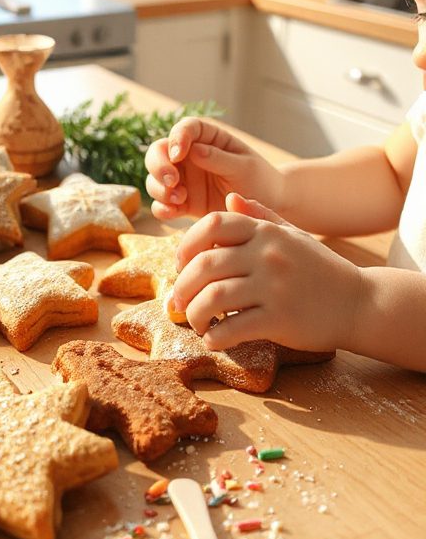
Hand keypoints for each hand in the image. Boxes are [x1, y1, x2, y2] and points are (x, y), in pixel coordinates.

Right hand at [145, 117, 282, 220]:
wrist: (268, 207)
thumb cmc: (260, 179)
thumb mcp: (244, 166)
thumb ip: (219, 159)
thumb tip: (193, 150)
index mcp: (208, 138)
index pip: (185, 129)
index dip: (177, 138)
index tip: (179, 154)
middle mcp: (190, 157)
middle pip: (159, 152)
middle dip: (159, 165)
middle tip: (171, 180)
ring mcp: (184, 180)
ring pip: (155, 179)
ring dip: (159, 188)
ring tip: (179, 199)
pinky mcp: (183, 203)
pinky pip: (162, 204)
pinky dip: (161, 207)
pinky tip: (172, 212)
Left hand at [169, 194, 361, 353]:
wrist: (359, 303)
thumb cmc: (320, 270)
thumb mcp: (293, 235)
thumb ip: (261, 216)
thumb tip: (229, 199)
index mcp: (267, 232)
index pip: (213, 224)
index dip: (187, 244)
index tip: (181, 265)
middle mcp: (268, 255)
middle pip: (204, 264)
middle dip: (183, 287)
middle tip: (180, 302)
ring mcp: (273, 287)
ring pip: (212, 298)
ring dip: (194, 314)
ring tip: (197, 323)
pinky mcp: (279, 319)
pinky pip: (232, 329)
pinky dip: (215, 337)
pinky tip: (214, 339)